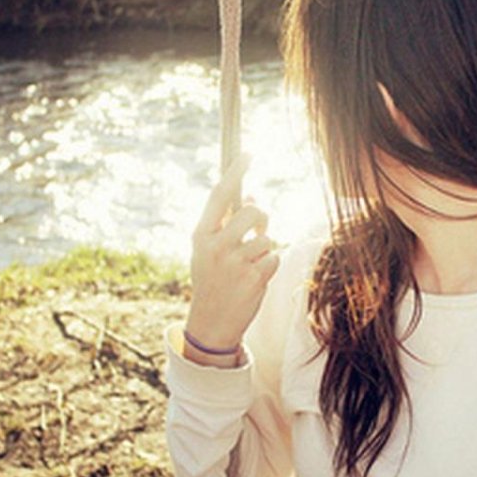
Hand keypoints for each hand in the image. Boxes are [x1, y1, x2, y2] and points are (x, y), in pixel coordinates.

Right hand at [184, 169, 278, 364]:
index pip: (219, 196)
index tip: (249, 154)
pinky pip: (274, 257)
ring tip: (251, 263)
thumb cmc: (213, 280)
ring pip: (267, 237)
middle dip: (261, 218)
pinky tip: (256, 278)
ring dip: (265, 248)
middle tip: (258, 230)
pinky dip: (270, 266)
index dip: (235, 172)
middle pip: (252, 212)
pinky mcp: (253, 278)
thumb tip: (249, 196)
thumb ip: (226, 225)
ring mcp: (234, 263)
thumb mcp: (209, 250)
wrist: (211, 322)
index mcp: (201, 235)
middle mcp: (216, 246)